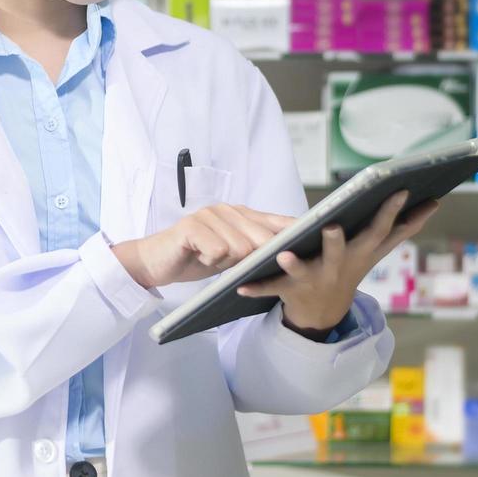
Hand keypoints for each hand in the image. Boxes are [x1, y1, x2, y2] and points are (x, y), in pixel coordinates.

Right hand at [112, 204, 293, 289]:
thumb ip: (256, 250)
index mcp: (243, 215)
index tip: (320, 238)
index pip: (279, 222)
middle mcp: (229, 210)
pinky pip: (217, 249)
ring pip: (240, 247)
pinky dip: (212, 261)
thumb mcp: (232, 256)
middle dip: (259, 257)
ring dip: (229, 262)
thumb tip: (291, 255)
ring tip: (213, 260)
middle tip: (242, 266)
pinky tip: (201, 259)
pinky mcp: (191, 227)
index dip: (298, 231)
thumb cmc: (198, 257)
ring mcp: (209, 215)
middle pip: (262, 237)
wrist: (157, 261)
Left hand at [235, 190, 437, 334]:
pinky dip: (255, 288)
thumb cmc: (350, 267)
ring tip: (284, 254)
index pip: (378, 229)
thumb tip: (434, 203)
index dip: (390, 210)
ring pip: (302, 272)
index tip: (397, 190)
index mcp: (360, 253)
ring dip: (294, 264)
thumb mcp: (376, 249)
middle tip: (332, 227)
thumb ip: (404, 227)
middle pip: (339, 252)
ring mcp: (313, 280)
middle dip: (337, 242)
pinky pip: (269, 289)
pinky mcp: (287, 291)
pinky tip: (239, 286)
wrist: (322, 312)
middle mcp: (338, 267)